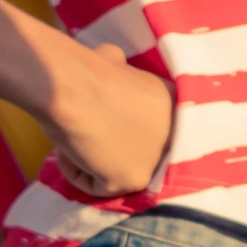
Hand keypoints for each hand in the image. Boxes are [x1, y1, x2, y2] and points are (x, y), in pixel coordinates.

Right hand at [45, 45, 175, 198]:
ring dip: (92, 160)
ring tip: (75, 138)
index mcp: (176, 105)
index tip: (106, 127)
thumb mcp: (117, 63)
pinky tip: (70, 151)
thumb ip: (124, 74)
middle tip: (87, 137)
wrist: (72, 86)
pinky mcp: (134, 180)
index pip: (156, 130)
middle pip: (139, 153)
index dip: (127, 132)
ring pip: (117, 171)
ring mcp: (157, 159)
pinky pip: (98, 187)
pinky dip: (77, 172)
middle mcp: (175, 134)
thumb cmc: (88, 70)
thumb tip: (113, 60)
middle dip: (112, 149)